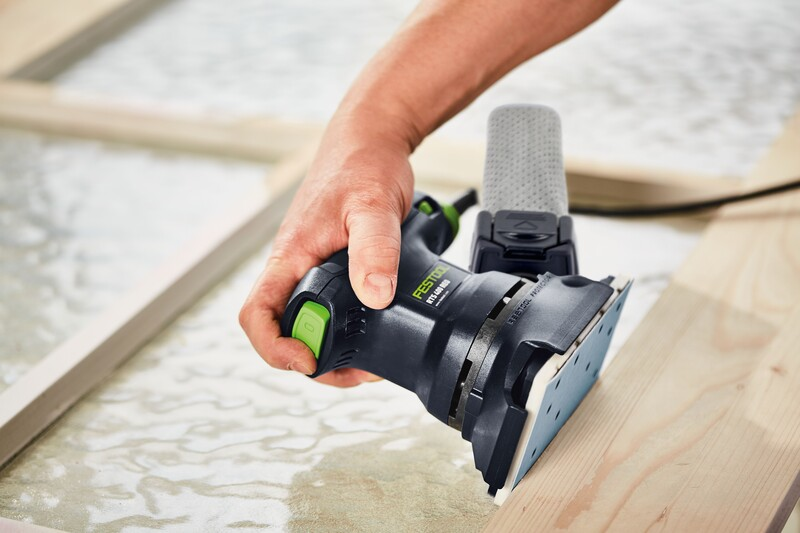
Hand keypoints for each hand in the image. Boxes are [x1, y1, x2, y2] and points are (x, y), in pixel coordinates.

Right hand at [239, 114, 415, 386]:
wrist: (371, 142)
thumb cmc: (363, 165)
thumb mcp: (374, 206)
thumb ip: (375, 249)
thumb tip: (375, 297)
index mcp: (290, 255)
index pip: (257, 313)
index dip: (275, 347)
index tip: (307, 361)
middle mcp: (295, 267)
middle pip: (285, 330)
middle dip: (316, 360)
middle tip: (358, 371)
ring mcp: (312, 269)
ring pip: (310, 323)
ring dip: (335, 349)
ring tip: (371, 358)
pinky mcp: (332, 268)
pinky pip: (330, 308)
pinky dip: (349, 328)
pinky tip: (376, 330)